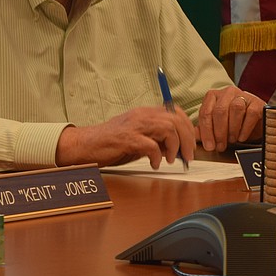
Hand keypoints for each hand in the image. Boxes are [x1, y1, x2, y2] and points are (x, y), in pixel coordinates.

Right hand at [56, 105, 195, 168]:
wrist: (86, 145)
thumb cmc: (111, 143)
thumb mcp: (138, 137)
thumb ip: (156, 138)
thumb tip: (177, 148)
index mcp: (145, 113)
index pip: (175, 112)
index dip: (187, 128)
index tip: (190, 144)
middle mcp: (141, 115)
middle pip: (176, 120)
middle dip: (187, 139)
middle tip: (187, 156)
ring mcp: (134, 126)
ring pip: (168, 129)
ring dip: (175, 147)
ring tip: (170, 159)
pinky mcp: (127, 139)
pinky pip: (151, 146)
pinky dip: (157, 157)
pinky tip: (153, 164)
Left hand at [197, 87, 263, 151]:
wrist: (254, 121)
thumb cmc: (232, 123)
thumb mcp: (216, 126)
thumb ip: (203, 130)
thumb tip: (192, 137)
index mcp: (212, 96)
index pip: (205, 112)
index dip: (206, 131)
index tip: (209, 146)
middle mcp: (227, 93)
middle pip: (219, 111)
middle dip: (219, 132)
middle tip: (220, 146)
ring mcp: (243, 95)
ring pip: (235, 109)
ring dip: (232, 129)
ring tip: (231, 140)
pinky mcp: (257, 102)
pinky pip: (251, 113)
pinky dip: (245, 128)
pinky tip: (241, 137)